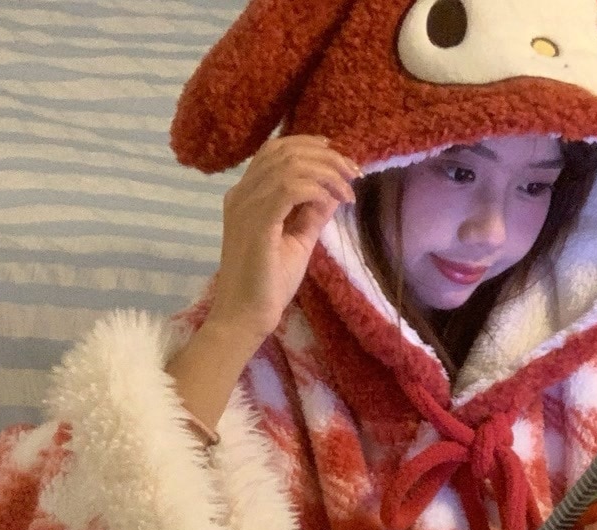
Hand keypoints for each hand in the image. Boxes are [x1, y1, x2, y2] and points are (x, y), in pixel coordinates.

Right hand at [206, 135, 359, 345]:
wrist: (246, 316)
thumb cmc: (268, 284)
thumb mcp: (298, 242)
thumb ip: (312, 215)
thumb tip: (334, 192)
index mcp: (247, 195)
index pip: (274, 152)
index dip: (308, 145)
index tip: (340, 158)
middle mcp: (242, 194)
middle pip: (283, 151)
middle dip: (325, 156)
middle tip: (353, 173)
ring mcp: (246, 207)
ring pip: (289, 165)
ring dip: (326, 172)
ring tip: (348, 189)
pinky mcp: (257, 224)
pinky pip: (289, 189)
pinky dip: (316, 189)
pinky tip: (332, 200)